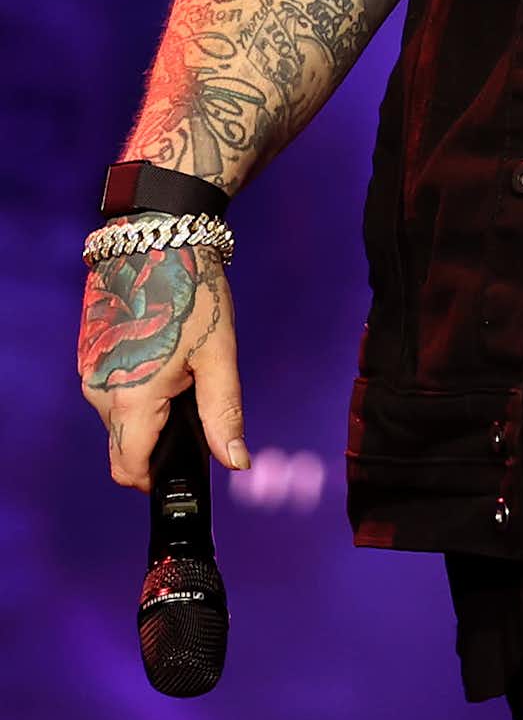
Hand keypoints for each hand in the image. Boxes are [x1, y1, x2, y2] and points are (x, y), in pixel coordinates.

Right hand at [79, 244, 250, 489]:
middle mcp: (99, 394)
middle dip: (157, 442)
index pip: (130, 469)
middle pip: (124, 445)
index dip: (156, 479)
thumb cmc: (193, 294)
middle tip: (194, 408)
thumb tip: (236, 463)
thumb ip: (223, 414)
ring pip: (117, 418)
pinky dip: (134, 390)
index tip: (183, 468)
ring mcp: (89, 374)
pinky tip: (162, 359)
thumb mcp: (219, 356)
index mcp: (129, 401)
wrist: (159, 240)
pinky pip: (110, 391)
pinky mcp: (89, 356)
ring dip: (147, 413)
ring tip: (182, 374)